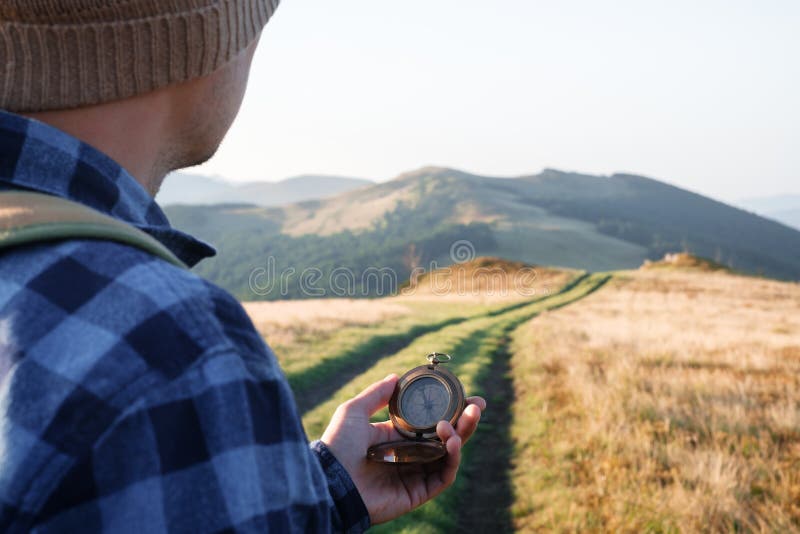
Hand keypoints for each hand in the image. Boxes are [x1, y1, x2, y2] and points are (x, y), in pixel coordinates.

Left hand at [320, 374, 485, 524]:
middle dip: (465, 422)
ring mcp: (415, 474)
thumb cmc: (337, 446)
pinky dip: (452, 460)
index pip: (431, 423)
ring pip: (448, 456)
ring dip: (459, 438)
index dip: (451, 411)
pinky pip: (442, 477)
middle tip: (477, 406)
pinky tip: (451, 442)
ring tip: (453, 426)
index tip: (468, 397)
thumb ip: (376, 394)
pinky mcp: (418, 493)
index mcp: (397, 437)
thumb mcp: (354, 411)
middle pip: (446, 438)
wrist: (329, 480)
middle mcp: (409, 455)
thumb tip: (395, 377)